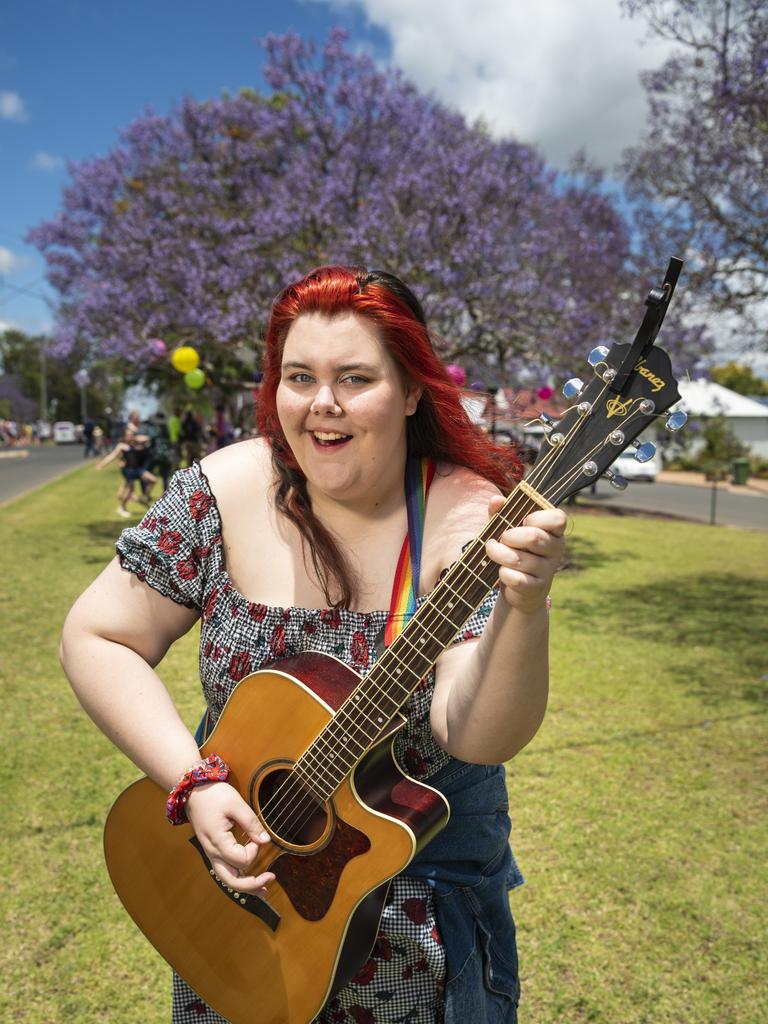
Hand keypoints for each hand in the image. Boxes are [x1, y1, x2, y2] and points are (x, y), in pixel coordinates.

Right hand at [185, 782, 275, 895]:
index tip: (256, 835)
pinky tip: (250, 879)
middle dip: (252, 885)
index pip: (241, 860)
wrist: (193, 792)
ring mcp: (212, 854)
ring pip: (228, 880)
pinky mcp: (214, 852)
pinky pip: (226, 871)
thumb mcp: (236, 804)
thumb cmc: (214, 796)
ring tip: (264, 889)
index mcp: (217, 842)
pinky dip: (239, 878)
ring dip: (246, 886)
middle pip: (232, 881)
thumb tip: (266, 841)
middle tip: (271, 878)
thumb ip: (251, 823)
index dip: (254, 850)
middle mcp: (213, 853)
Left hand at [485, 498, 565, 613]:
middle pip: (533, 537)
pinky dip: (503, 573)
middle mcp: (556, 550)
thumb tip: (496, 500)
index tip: (524, 521)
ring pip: (519, 559)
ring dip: (498, 554)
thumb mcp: (509, 530)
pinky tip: (502, 571)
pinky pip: (516, 578)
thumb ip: (502, 513)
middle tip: (502, 538)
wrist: (522, 590)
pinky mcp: (537, 587)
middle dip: (509, 536)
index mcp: (554, 531)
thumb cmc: (516, 551)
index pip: (558, 518)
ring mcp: (548, 570)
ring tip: (493, 551)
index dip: (537, 517)